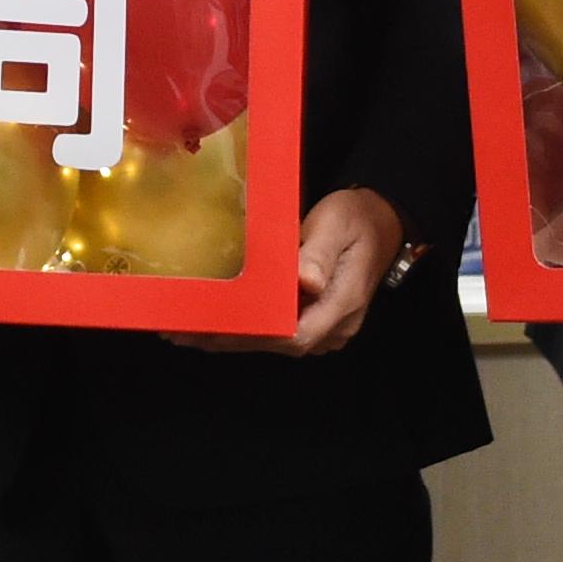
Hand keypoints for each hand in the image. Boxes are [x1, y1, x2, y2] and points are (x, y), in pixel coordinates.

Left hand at [188, 186, 402, 356]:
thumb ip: (320, 254)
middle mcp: (333, 324)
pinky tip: (217, 321)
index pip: (294, 335)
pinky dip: (246, 327)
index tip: (214, 331)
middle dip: (229, 340)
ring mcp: (325, 324)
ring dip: (232, 336)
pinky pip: (276, 328)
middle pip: (277, 342)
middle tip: (182, 332)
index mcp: (341, 304)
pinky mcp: (314, 317)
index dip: (252, 337)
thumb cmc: (357, 219)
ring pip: (274, 339)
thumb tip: (306, 282)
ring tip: (187, 330)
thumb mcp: (338, 225)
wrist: (380, 220)